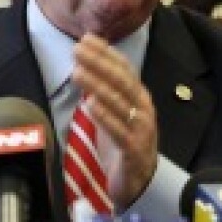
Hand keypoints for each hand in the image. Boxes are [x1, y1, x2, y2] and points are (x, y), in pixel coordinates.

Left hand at [72, 34, 157, 210]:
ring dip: (97, 85)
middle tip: (77, 50)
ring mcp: (141, 129)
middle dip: (99, 63)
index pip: (124, 68)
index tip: (87, 39)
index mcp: (138, 97)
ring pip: (119, 102)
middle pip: (121, 81)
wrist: (139, 183)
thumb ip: (103, 90)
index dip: (106, 52)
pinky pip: (120, 131)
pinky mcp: (134, 150)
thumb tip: (84, 63)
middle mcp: (143, 108)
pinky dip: (105, 117)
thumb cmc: (123, 143)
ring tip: (77, 72)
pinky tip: (90, 105)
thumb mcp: (114, 112)